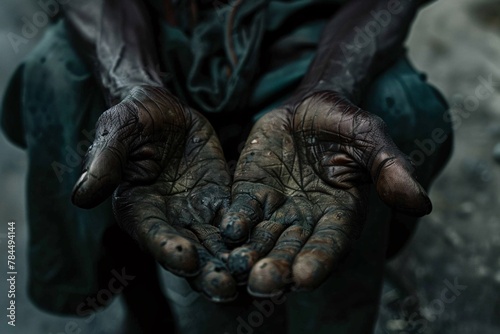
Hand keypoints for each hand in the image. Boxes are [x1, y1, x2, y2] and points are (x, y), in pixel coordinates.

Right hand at [72, 86, 236, 301]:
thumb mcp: (117, 131)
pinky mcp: (220, 200)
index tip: (186, 258)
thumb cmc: (133, 118)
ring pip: (216, 244)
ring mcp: (197, 212)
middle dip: (206, 270)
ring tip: (252, 276)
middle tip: (226, 286)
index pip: (152, 234)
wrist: (164, 109)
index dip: (167, 247)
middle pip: (188, 250)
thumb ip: (105, 163)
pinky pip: (238, 220)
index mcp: (138, 207)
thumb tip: (81, 196)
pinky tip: (269, 247)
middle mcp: (168, 218)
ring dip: (233, 262)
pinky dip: (251, 235)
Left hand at [221, 91, 430, 296]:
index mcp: (341, 214)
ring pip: (263, 238)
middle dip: (278, 267)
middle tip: (264, 282)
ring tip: (239, 267)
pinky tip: (227, 232)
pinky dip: (234, 223)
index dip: (319, 259)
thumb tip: (422, 204)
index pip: (331, 243)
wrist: (308, 107)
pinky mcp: (251, 193)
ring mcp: (277, 209)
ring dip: (251, 254)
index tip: (305, 276)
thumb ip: (390, 169)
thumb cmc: (345, 123)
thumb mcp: (371, 138)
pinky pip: (241, 212)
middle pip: (292, 250)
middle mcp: (307, 220)